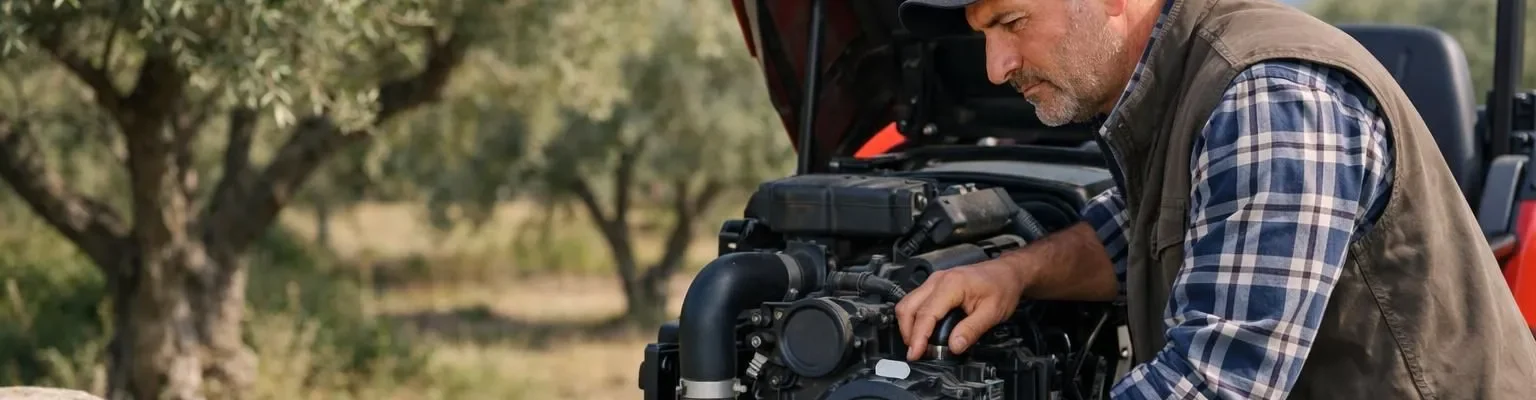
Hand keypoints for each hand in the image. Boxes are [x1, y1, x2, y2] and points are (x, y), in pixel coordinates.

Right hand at [894, 259, 1028, 360]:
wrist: (1007, 272)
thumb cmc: (1002, 287)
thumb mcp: (993, 312)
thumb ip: (972, 330)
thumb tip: (954, 346)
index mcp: (951, 285)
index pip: (926, 314)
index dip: (918, 337)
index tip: (915, 354)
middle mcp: (938, 280)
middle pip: (908, 307)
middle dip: (908, 333)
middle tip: (916, 353)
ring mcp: (934, 281)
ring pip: (908, 304)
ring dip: (908, 326)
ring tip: (919, 344)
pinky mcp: (935, 285)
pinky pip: (915, 301)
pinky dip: (915, 318)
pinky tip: (923, 331)